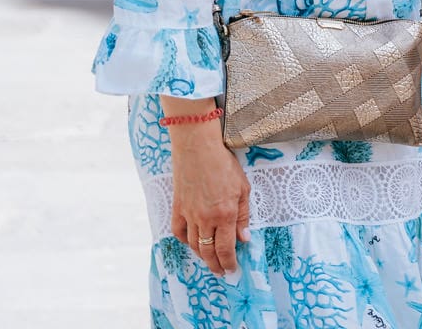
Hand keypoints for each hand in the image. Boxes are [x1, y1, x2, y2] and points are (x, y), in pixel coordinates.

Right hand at [167, 120, 250, 274]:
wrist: (198, 150)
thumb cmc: (224, 165)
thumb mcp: (243, 188)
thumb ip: (244, 215)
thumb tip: (244, 239)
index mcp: (225, 214)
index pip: (226, 248)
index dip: (229, 262)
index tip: (232, 270)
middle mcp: (206, 218)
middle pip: (208, 251)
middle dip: (216, 265)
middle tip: (222, 272)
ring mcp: (189, 215)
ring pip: (194, 244)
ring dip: (202, 256)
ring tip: (210, 261)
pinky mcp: (177, 209)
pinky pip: (179, 232)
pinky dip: (187, 241)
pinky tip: (193, 243)